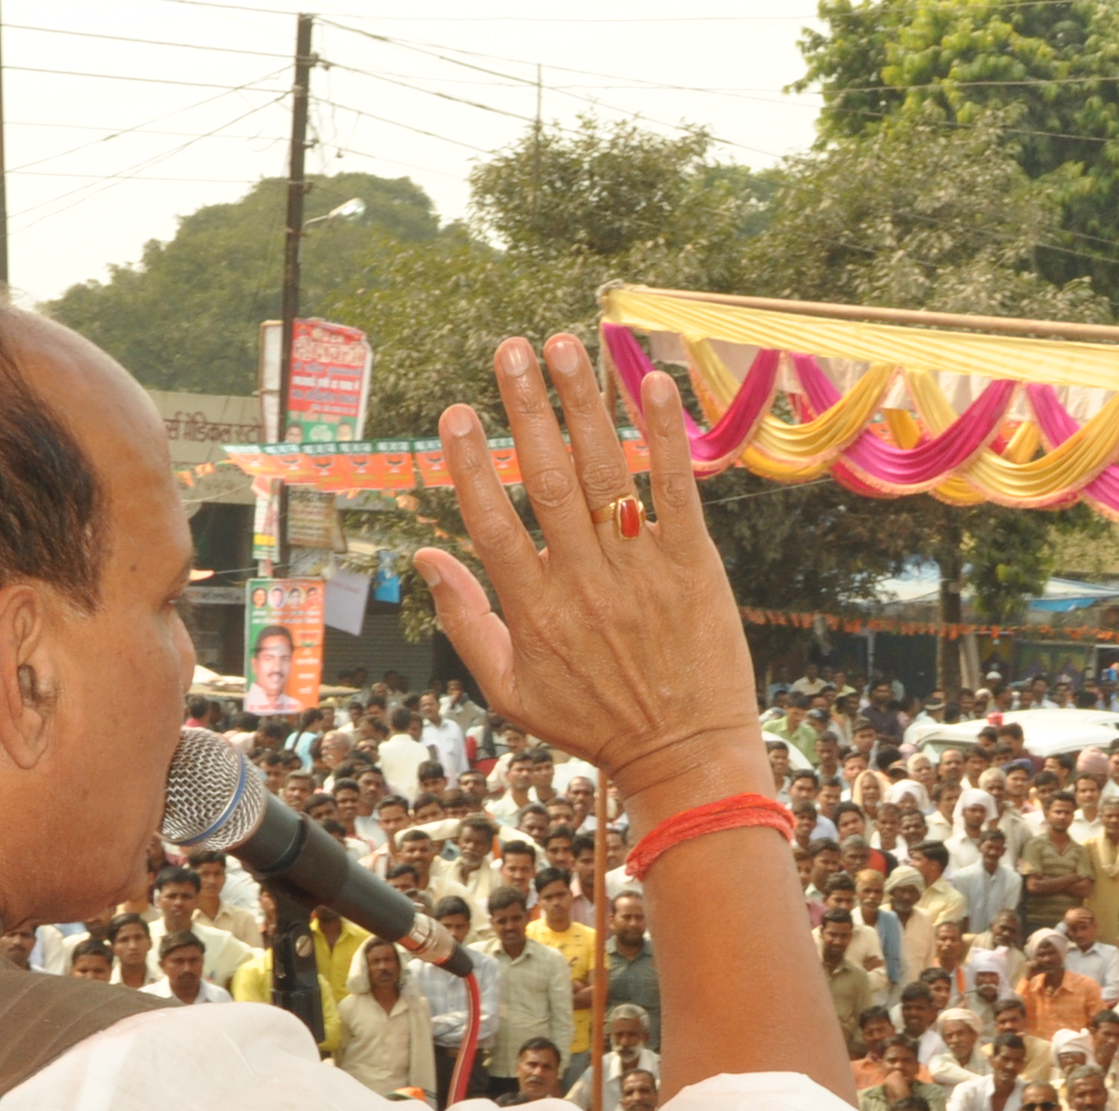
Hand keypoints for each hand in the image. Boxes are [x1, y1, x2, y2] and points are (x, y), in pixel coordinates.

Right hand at [414, 338, 764, 819]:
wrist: (687, 758)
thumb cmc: (594, 724)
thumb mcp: (512, 692)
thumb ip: (467, 622)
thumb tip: (424, 559)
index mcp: (534, 612)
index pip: (492, 523)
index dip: (470, 465)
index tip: (455, 412)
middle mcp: (585, 584)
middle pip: (546, 481)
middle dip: (526, 409)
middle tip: (510, 349)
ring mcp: (641, 572)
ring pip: (606, 474)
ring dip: (583, 404)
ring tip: (563, 345)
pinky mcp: (694, 567)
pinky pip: (676, 490)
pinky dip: (664, 435)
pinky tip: (649, 381)